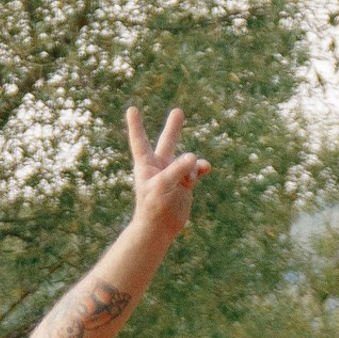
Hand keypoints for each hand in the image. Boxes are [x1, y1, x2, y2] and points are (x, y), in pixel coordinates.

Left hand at [127, 106, 208, 240]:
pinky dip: (201, 168)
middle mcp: (159, 166)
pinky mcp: (185, 183)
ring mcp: (173, 174)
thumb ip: (177, 169)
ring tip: (190, 178)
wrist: (159, 228)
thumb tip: (194, 156)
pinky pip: (196, 171)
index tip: (132, 109)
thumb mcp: (163, 185)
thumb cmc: (153, 206)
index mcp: (146, 164)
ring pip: (187, 159)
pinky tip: (206, 169)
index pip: (140, 140)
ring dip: (192, 162)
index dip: (136, 125)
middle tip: (178, 111)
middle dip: (173, 128)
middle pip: (167, 142)